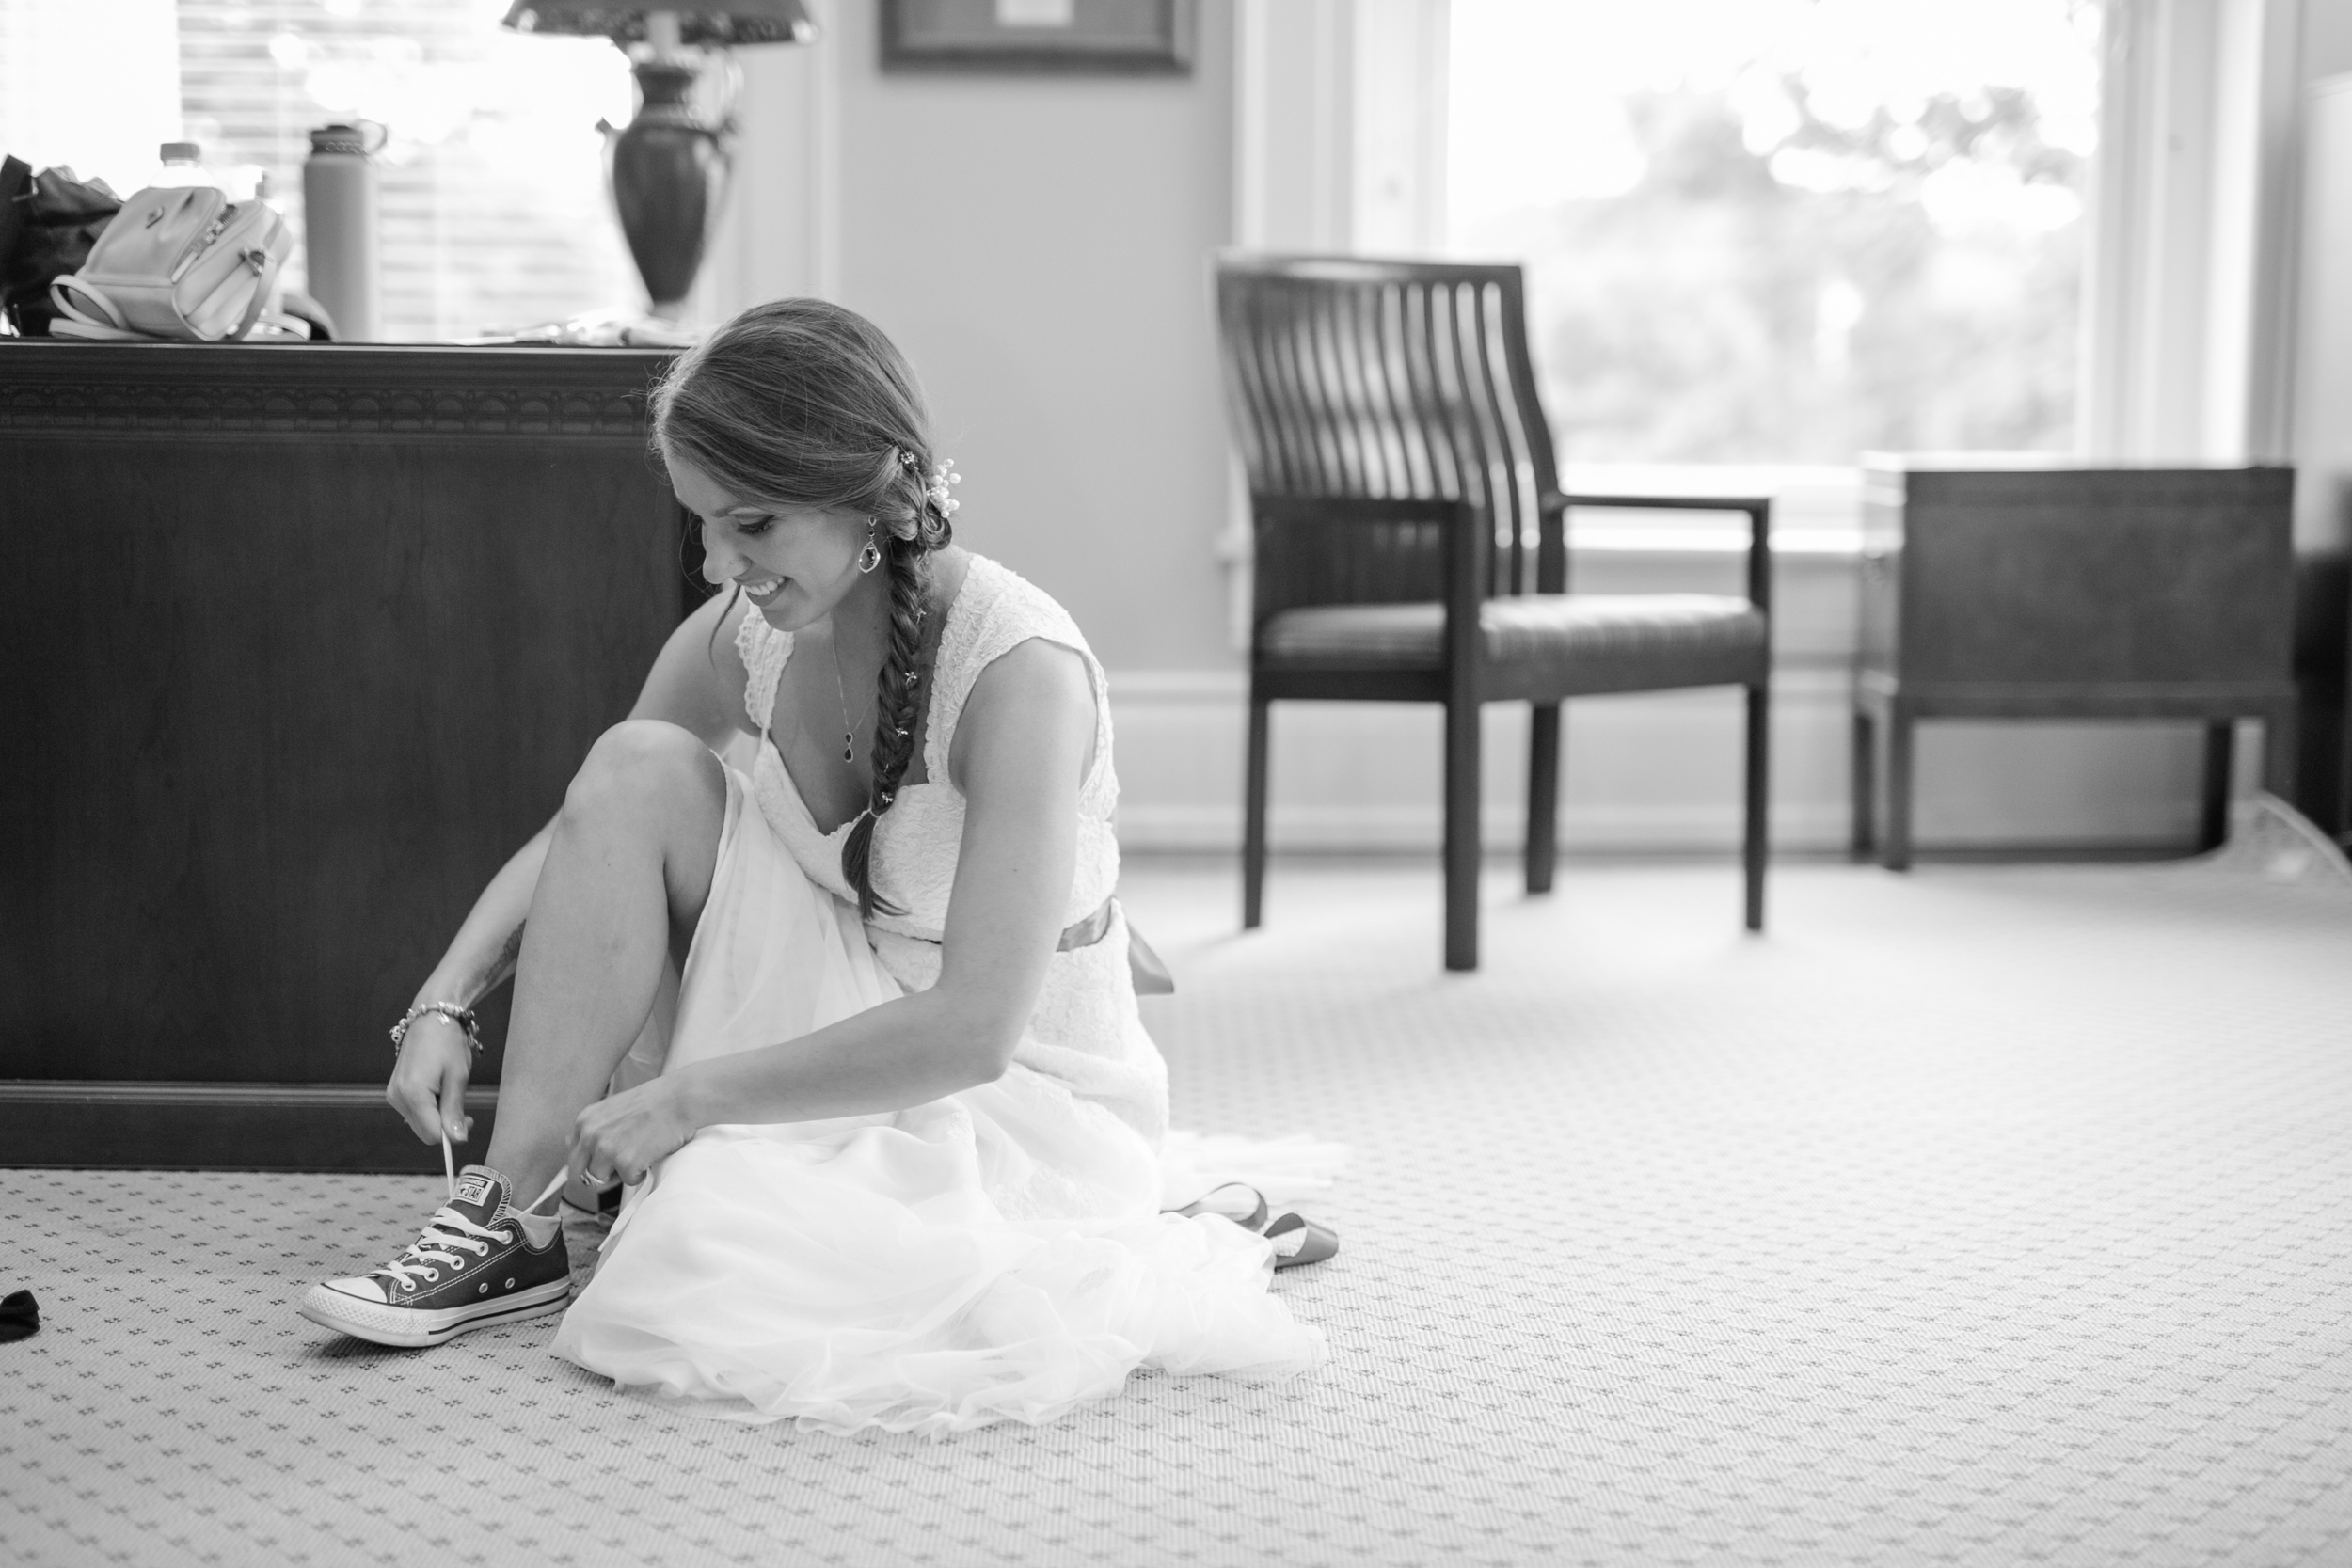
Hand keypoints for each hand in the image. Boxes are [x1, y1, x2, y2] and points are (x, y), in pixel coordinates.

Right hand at [386, 1012, 473, 1145]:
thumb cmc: (447, 1043)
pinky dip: (429, 1108)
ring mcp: (393, 1095)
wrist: (430, 1018)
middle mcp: (397, 1098)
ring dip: (437, 1115)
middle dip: (445, 1125)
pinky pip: (414, 1112)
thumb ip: (454, 1110)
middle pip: (424, 1132)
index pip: (432, 1135)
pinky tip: (436, 1089)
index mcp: (413, 1094)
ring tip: (447, 1089)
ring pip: (419, 1123)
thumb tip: (458, 1140)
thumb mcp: (457, 1077)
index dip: (452, 1134)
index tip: (469, 1119)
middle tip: (461, 1105)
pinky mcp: (394, 1092)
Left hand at [571, 1073, 699, 1187]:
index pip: (573, 1156)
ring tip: (639, 1155)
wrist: (678, 1099)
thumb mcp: (611, 1109)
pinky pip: (629, 1181)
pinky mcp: (625, 1163)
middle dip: (597, 1176)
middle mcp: (590, 1135)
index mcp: (584, 1120)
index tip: (604, 1162)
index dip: (590, 1163)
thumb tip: (569, 1143)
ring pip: (601, 1181)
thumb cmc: (652, 1102)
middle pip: (578, 1174)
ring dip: (620, 1174)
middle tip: (618, 1168)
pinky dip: (642, 1173)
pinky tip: (651, 1154)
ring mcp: (606, 1149)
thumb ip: (591, 1128)